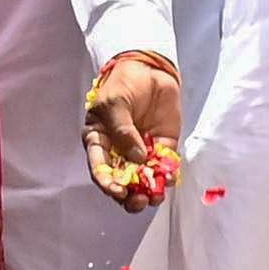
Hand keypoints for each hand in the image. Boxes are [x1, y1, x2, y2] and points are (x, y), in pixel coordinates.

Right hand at [85, 50, 186, 207]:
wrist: (149, 68)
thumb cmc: (123, 83)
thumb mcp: (114, 104)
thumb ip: (122, 131)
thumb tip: (136, 158)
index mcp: (99, 142)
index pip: (100, 168)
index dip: (107, 183)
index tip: (117, 191)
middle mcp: (119, 152)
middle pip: (121, 181)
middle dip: (129, 195)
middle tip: (137, 201)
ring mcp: (141, 151)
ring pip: (143, 180)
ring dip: (148, 192)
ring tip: (153, 197)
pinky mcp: (162, 148)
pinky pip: (163, 168)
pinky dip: (166, 177)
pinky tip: (168, 180)